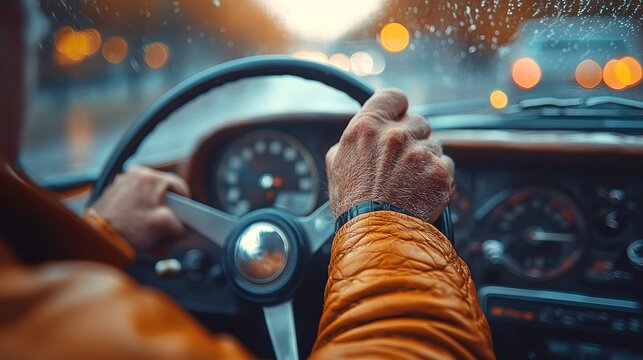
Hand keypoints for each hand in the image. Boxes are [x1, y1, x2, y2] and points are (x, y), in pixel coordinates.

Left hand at [90, 166, 189, 252]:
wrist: (98, 238)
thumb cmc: (129, 230)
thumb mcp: (164, 226)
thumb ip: (180, 223)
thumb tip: (181, 227)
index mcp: (150, 177)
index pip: (179, 185)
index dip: (187, 203)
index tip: (186, 216)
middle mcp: (135, 175)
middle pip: (164, 195)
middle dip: (168, 216)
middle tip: (167, 232)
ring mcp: (123, 184)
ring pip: (149, 201)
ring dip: (154, 219)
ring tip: (151, 236)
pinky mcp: (114, 194)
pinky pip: (136, 204)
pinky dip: (141, 218)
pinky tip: (139, 233)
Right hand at [325, 88, 453, 223]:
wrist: (375, 235)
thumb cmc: (354, 204)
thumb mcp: (336, 166)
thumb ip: (351, 142)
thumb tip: (360, 135)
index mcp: (366, 128)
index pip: (394, 97)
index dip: (398, 108)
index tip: (398, 118)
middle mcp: (394, 135)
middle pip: (417, 122)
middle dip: (412, 139)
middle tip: (401, 163)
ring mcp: (419, 153)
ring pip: (433, 145)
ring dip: (425, 159)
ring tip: (409, 183)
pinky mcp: (439, 172)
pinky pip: (446, 165)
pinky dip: (437, 177)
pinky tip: (421, 191)